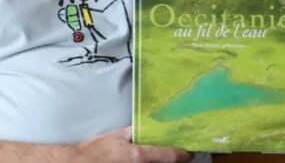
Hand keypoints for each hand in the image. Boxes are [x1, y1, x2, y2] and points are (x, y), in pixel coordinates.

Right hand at [68, 127, 192, 162]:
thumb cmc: (95, 151)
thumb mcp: (116, 136)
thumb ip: (133, 131)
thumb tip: (146, 126)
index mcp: (138, 155)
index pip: (169, 156)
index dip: (183, 154)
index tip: (189, 152)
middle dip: (174, 161)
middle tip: (180, 155)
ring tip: (166, 158)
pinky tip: (152, 161)